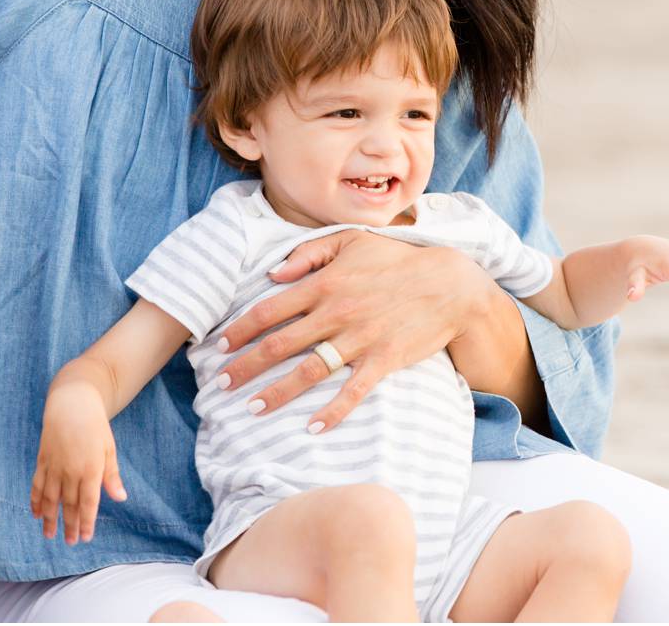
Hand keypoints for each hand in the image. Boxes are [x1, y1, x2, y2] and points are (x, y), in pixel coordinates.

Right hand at [30, 382, 126, 543]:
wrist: (72, 406)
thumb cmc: (96, 429)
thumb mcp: (110, 450)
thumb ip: (112, 476)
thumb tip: (120, 498)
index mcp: (91, 470)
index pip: (88, 503)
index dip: (86, 522)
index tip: (85, 537)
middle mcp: (70, 471)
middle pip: (68, 505)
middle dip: (69, 525)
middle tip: (69, 543)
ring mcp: (54, 467)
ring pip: (50, 498)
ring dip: (49, 518)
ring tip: (49, 535)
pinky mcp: (42, 461)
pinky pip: (37, 485)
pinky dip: (35, 500)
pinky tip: (35, 513)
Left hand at [214, 229, 502, 433]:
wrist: (450, 284)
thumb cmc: (399, 260)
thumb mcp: (353, 241)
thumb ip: (309, 253)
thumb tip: (272, 274)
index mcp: (324, 283)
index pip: (268, 310)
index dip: (239, 330)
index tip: (218, 348)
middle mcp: (335, 313)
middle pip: (279, 345)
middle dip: (244, 367)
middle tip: (219, 386)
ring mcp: (359, 339)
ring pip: (307, 371)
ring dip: (276, 393)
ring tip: (252, 409)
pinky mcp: (383, 360)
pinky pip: (353, 391)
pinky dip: (332, 412)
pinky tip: (313, 428)